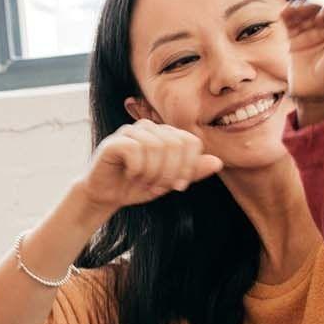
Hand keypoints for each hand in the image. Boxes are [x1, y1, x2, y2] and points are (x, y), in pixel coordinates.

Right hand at [77, 120, 222, 213]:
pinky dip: (137, 170)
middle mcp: (149, 128)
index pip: (190, 142)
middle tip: (158, 186)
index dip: (189, 166)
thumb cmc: (136, 186)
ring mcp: (130, 132)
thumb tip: (218, 162)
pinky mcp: (114, 142)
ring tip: (144, 182)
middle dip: (170, 172)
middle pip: (176, 144)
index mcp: (164, 134)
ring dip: (152, 173)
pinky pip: (135, 151)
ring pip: (157, 148)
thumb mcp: (169, 182)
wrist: (105, 196)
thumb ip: (192, 171)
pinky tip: (129, 174)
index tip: (178, 186)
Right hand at [280, 0, 323, 103]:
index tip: (321, 18)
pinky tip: (283, 11)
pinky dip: (286, 15)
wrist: (315, 95)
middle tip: (304, 10)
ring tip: (292, 8)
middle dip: (310, 8)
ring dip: (297, 8)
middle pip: (316, 11)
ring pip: (302, 15)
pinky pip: (290, 24)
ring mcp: (309, 34)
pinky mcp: (294, 39)